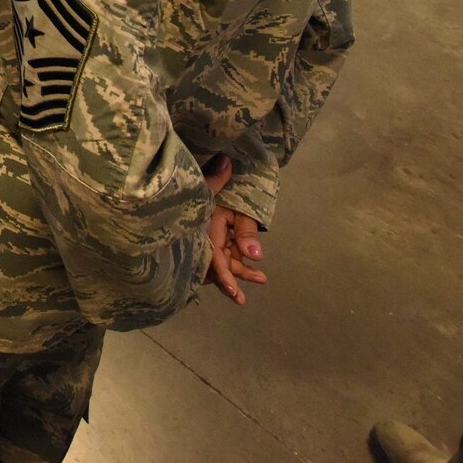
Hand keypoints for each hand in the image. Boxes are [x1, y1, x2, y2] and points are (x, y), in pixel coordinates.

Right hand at [200, 155, 268, 305]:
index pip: (212, 256)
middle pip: (213, 261)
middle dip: (228, 279)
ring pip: (219, 256)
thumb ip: (242, 223)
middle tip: (241, 299)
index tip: (234, 292)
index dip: (222, 275)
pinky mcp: (209, 229)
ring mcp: (205, 231)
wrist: (204, 163)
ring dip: (238, 268)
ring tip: (261, 278)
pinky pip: (220, 248)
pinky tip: (250, 265)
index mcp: (203, 225)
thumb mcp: (231, 201)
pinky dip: (234, 257)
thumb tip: (256, 254)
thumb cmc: (219, 182)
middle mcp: (201, 231)